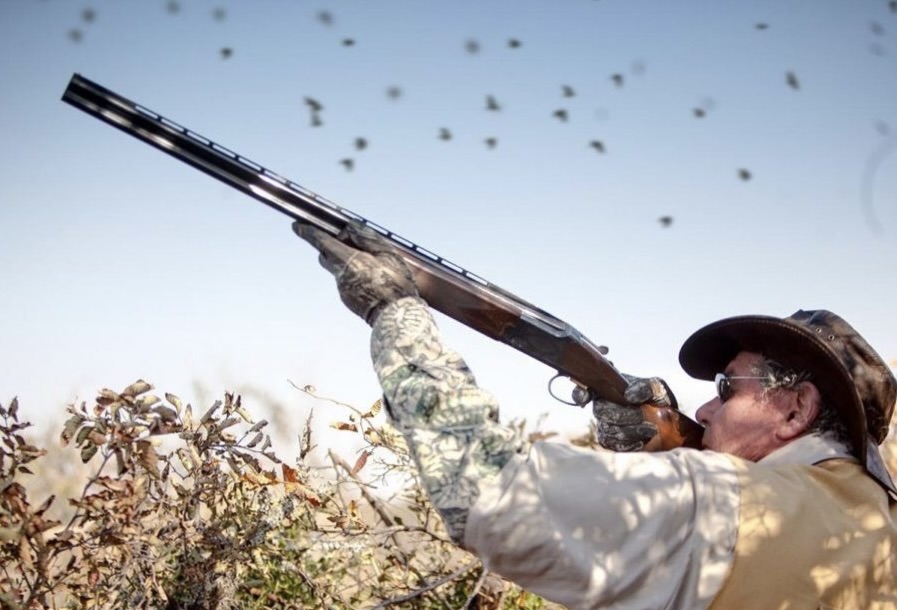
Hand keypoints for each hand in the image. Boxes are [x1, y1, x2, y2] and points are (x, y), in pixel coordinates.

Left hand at [293, 220, 418, 323]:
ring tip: (370, 262)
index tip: (298, 226)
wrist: (397, 316)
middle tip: (344, 240)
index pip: (322, 242)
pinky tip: (371, 278)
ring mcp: (343, 289)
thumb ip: (365, 237)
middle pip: (326, 256)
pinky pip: (345, 281)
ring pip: (338, 269)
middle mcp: (341, 275)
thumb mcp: (387, 253)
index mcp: (350, 261)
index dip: (308, 233)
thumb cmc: (396, 285)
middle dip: (330, 246)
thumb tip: (349, 227)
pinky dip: (353, 274)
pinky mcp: (347, 299)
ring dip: (347, 261)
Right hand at [592, 376, 677, 451]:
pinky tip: (643, 441)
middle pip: (600, 412)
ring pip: (607, 430)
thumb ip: (645, 388)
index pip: (584, 390)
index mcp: (606, 388)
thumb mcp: (655, 388)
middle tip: (643, 415)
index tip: (585, 397)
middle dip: (623, 415)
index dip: (581, 394)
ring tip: (651, 429)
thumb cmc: (656, 398)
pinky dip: (629, 444)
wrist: (666, 420)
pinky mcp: (611, 441)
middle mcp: (601, 406)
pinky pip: (613, 445)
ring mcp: (604, 425)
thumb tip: (629, 396)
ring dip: (630, 431)